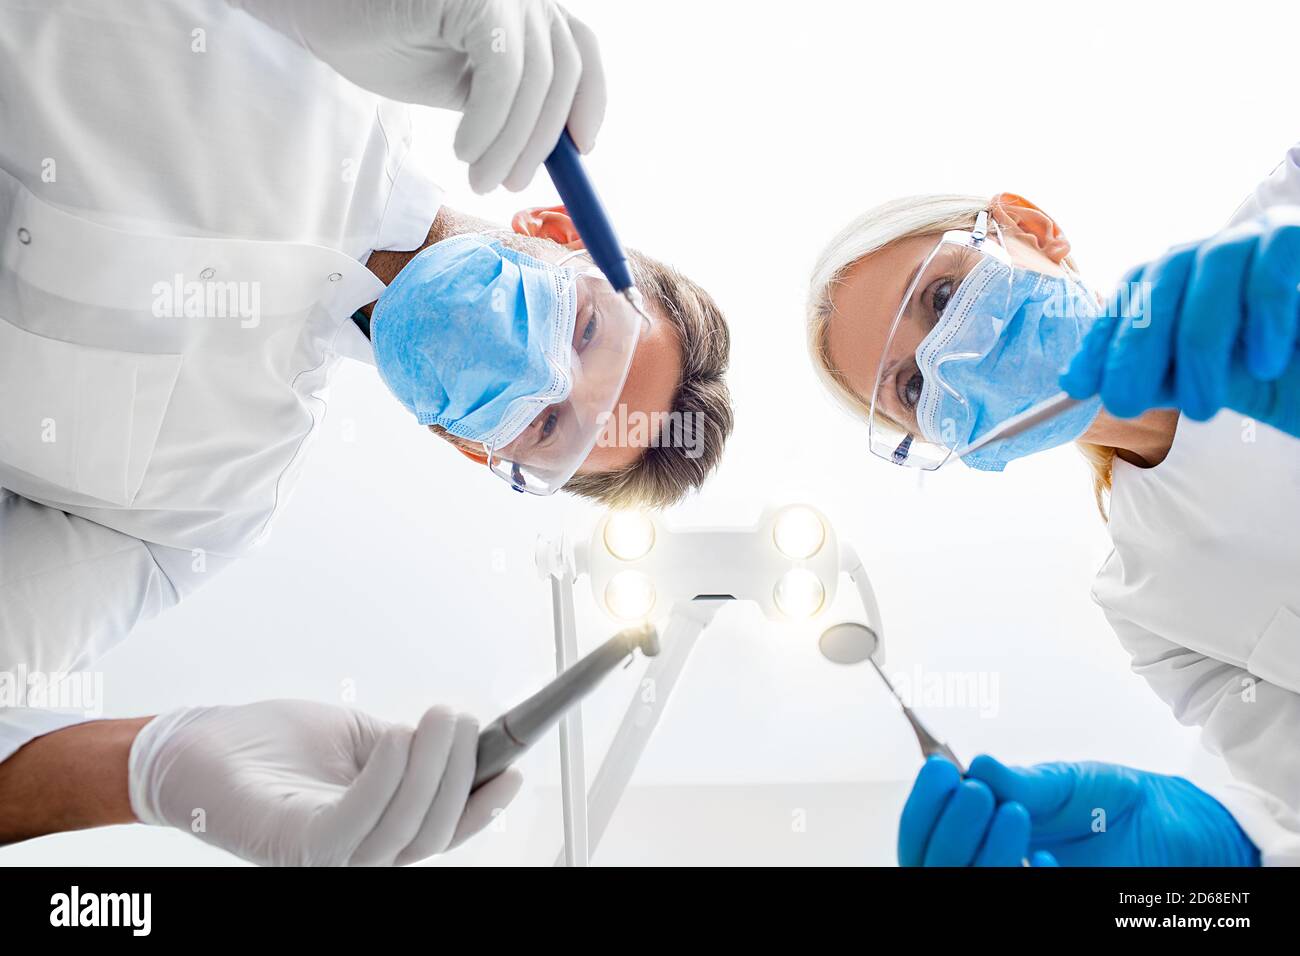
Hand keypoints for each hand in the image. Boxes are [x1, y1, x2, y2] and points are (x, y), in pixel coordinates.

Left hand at [128, 699, 520, 865]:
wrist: (197, 744)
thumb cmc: (272, 745)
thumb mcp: (360, 740)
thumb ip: (407, 752)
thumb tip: (461, 741)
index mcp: (372, 833)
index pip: (441, 833)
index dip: (484, 807)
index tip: (515, 769)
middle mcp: (351, 856)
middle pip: (431, 836)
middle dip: (461, 776)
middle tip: (463, 719)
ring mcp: (321, 857)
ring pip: (403, 834)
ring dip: (431, 771)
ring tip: (438, 718)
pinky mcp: (291, 845)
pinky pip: (354, 825)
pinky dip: (385, 783)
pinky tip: (397, 740)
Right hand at [230, 0, 605, 191]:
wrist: (324, 16)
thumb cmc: (388, 44)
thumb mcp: (467, 83)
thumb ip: (512, 103)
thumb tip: (557, 150)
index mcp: (527, 7)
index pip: (581, 51)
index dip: (590, 103)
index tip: (578, 154)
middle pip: (563, 74)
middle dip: (542, 142)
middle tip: (512, 186)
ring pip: (535, 82)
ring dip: (511, 144)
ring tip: (481, 179)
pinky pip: (503, 74)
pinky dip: (489, 123)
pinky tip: (465, 149)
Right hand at [899, 755, 1259, 866]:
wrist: (1177, 827)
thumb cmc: (1117, 802)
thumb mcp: (1066, 781)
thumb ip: (1020, 782)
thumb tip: (976, 766)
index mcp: (981, 829)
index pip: (925, 833)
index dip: (924, 808)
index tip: (940, 771)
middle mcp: (990, 862)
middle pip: (933, 866)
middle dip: (947, 829)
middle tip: (975, 791)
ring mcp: (1019, 883)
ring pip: (970, 885)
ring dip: (982, 853)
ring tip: (1014, 810)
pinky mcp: (1056, 899)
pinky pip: (1020, 899)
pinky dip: (1024, 876)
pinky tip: (1047, 858)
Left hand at [1061, 209, 1299, 435]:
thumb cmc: (1295, 377)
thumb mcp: (1223, 384)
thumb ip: (1167, 375)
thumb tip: (1095, 383)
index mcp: (1190, 281)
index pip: (1134, 295)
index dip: (1103, 337)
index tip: (1078, 385)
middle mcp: (1220, 253)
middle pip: (1161, 279)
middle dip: (1135, 347)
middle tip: (1122, 404)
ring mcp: (1264, 239)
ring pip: (1210, 267)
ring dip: (1198, 344)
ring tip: (1203, 408)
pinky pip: (1275, 258)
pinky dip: (1262, 312)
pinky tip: (1260, 362)